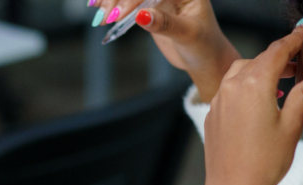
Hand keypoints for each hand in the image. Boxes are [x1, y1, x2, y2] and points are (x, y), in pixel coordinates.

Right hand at [89, 0, 238, 101]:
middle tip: (106, 16)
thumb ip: (166, 24)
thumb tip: (141, 16)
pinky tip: (98, 9)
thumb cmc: (205, 46)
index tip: (121, 14)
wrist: (205, 60)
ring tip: (98, 14)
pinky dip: (113, 6)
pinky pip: (127, 2)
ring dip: (112, 1)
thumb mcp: (188, 35)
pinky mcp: (148, 7)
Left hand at [198, 25, 302, 184]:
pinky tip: (260, 101)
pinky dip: (246, 85)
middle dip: (279, 57)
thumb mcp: (292, 126)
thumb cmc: (264, 162)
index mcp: (254, 85)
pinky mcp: (213, 113)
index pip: (277, 52)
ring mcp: (219, 99)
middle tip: (299, 61)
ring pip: (241, 71)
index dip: (293, 40)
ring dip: (261, 70)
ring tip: (281, 82)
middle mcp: (232, 86)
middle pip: (259, 59)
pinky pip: (230, 88)